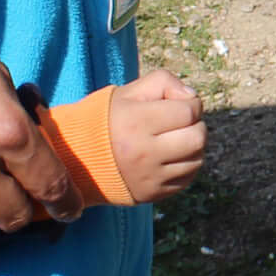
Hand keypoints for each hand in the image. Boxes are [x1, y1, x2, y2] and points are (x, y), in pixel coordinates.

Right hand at [109, 69, 208, 203]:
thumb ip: (162, 82)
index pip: (188, 111)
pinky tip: (171, 157)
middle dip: (196, 125)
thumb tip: (190, 95)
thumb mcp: (128, 92)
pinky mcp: (152, 194)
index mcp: (136, 122)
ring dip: (193, 147)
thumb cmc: (107, 119)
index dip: (191, 103)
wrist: (77, 159)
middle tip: (181, 122)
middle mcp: (144, 152)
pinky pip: (187, 179)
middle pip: (198, 138)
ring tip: (175, 139)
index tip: (180, 103)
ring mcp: (149, 177)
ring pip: (197, 160)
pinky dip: (186, 166)